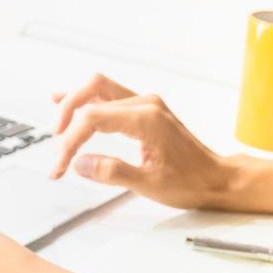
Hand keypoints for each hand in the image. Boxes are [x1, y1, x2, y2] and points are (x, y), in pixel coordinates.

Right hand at [50, 73, 234, 209]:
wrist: (216, 178)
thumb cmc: (190, 182)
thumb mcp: (148, 184)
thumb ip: (111, 172)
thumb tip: (79, 163)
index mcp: (146, 119)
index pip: (93, 118)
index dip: (71, 141)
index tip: (61, 166)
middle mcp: (146, 104)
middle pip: (92, 92)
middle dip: (68, 118)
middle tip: (58, 148)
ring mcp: (147, 103)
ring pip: (100, 88)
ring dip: (75, 105)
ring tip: (56, 125)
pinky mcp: (146, 110)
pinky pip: (110, 95)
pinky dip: (88, 100)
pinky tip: (67, 101)